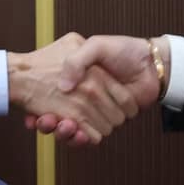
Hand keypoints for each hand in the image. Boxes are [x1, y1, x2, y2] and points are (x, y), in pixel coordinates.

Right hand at [9, 34, 139, 144]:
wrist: (151, 65)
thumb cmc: (124, 51)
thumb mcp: (95, 46)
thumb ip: (77, 60)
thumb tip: (64, 86)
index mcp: (78, 80)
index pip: (51, 98)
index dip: (41, 106)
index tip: (32, 111)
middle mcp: (83, 98)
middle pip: (57, 118)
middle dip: (49, 122)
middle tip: (43, 120)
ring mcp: (94, 112)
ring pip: (70, 131)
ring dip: (62, 132)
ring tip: (59, 124)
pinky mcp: (106, 124)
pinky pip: (88, 138)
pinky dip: (79, 139)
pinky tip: (75, 133)